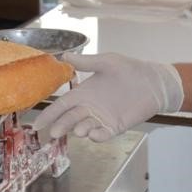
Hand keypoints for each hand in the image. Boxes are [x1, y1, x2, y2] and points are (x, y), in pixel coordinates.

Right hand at [32, 52, 183, 141]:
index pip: (62, 105)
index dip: (49, 114)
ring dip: (80, 130)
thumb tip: (64, 56)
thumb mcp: (107, 62)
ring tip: (78, 130)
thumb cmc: (130, 69)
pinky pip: (104, 133)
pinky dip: (98, 136)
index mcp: (84, 92)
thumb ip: (86, 62)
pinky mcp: (116, 126)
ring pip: (85, 127)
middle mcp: (90, 107)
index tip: (37, 124)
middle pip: (70, 119)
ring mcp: (103, 118)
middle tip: (54, 132)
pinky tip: (94, 134)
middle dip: (61, 126)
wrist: (153, 81)